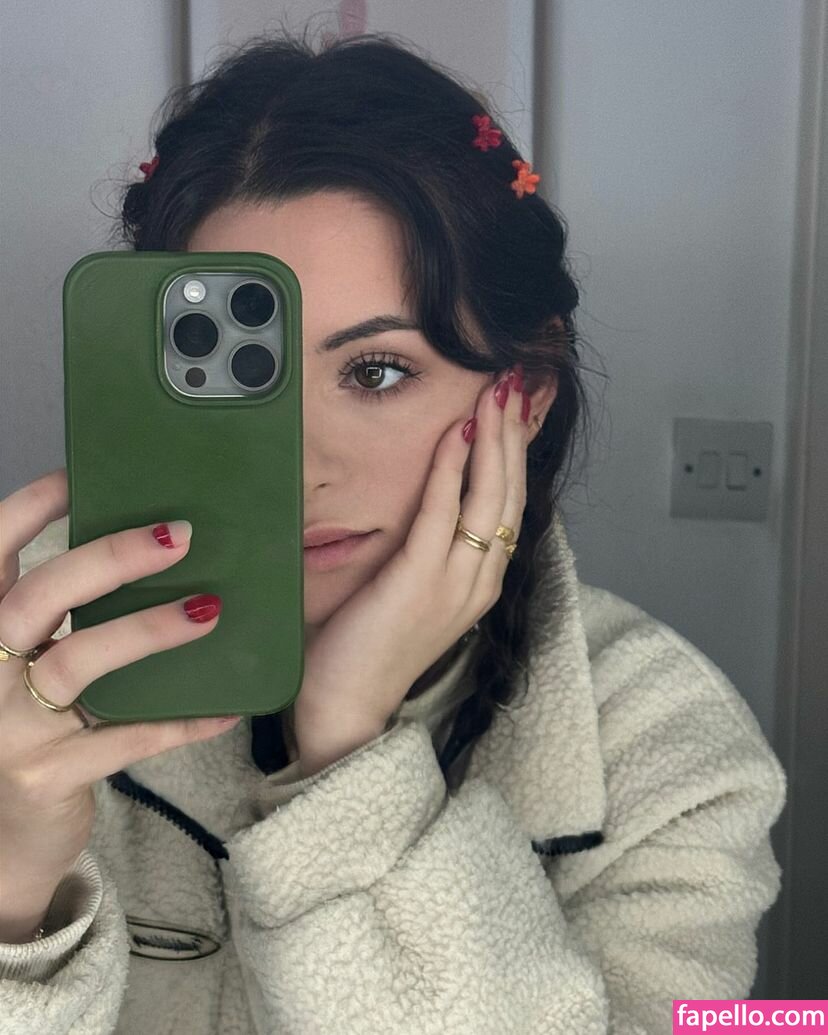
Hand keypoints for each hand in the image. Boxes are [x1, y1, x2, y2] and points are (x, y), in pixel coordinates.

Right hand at [0, 470, 239, 941]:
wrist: (8, 833)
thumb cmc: (30, 726)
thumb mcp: (26, 664)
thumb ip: (61, 617)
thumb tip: (146, 547)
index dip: (30, 508)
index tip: (82, 476)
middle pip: (38, 596)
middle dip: (108, 558)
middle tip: (178, 535)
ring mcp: (10, 726)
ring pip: (77, 662)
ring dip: (146, 630)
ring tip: (208, 609)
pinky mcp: (48, 775)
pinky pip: (124, 740)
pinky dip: (179, 722)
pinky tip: (227, 708)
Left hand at [295, 371, 529, 774]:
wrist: (347, 706)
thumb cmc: (370, 647)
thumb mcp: (412, 590)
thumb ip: (426, 547)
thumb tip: (425, 499)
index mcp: (481, 581)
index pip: (508, 503)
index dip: (514, 451)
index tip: (511, 407)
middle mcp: (481, 580)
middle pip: (509, 492)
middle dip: (513, 432)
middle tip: (511, 381)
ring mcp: (457, 582)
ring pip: (489, 496)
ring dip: (493, 438)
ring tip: (495, 392)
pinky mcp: (421, 581)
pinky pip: (443, 513)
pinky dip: (453, 468)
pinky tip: (457, 432)